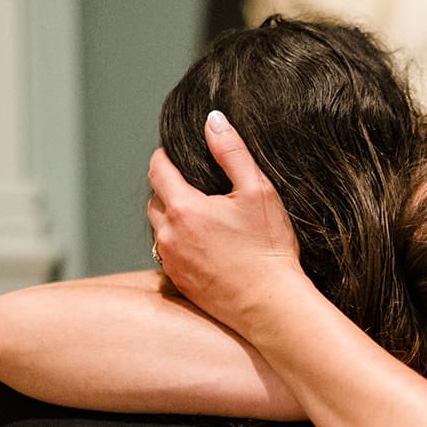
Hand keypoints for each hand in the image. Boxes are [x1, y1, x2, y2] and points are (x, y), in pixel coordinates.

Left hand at [146, 111, 307, 328]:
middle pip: (155, 199)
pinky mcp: (178, 283)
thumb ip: (232, 151)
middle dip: (170, 188)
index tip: (180, 155)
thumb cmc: (268, 250)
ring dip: (173, 217)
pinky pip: (169, 253)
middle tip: (199, 187)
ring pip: (160, 228)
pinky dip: (180, 243)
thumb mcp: (257, 191)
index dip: (166, 156)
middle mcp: (169, 235)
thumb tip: (213, 120)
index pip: (157, 168)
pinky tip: (207, 245)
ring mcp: (171, 262)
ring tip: (204, 217)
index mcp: (183, 208)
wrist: (270, 305)